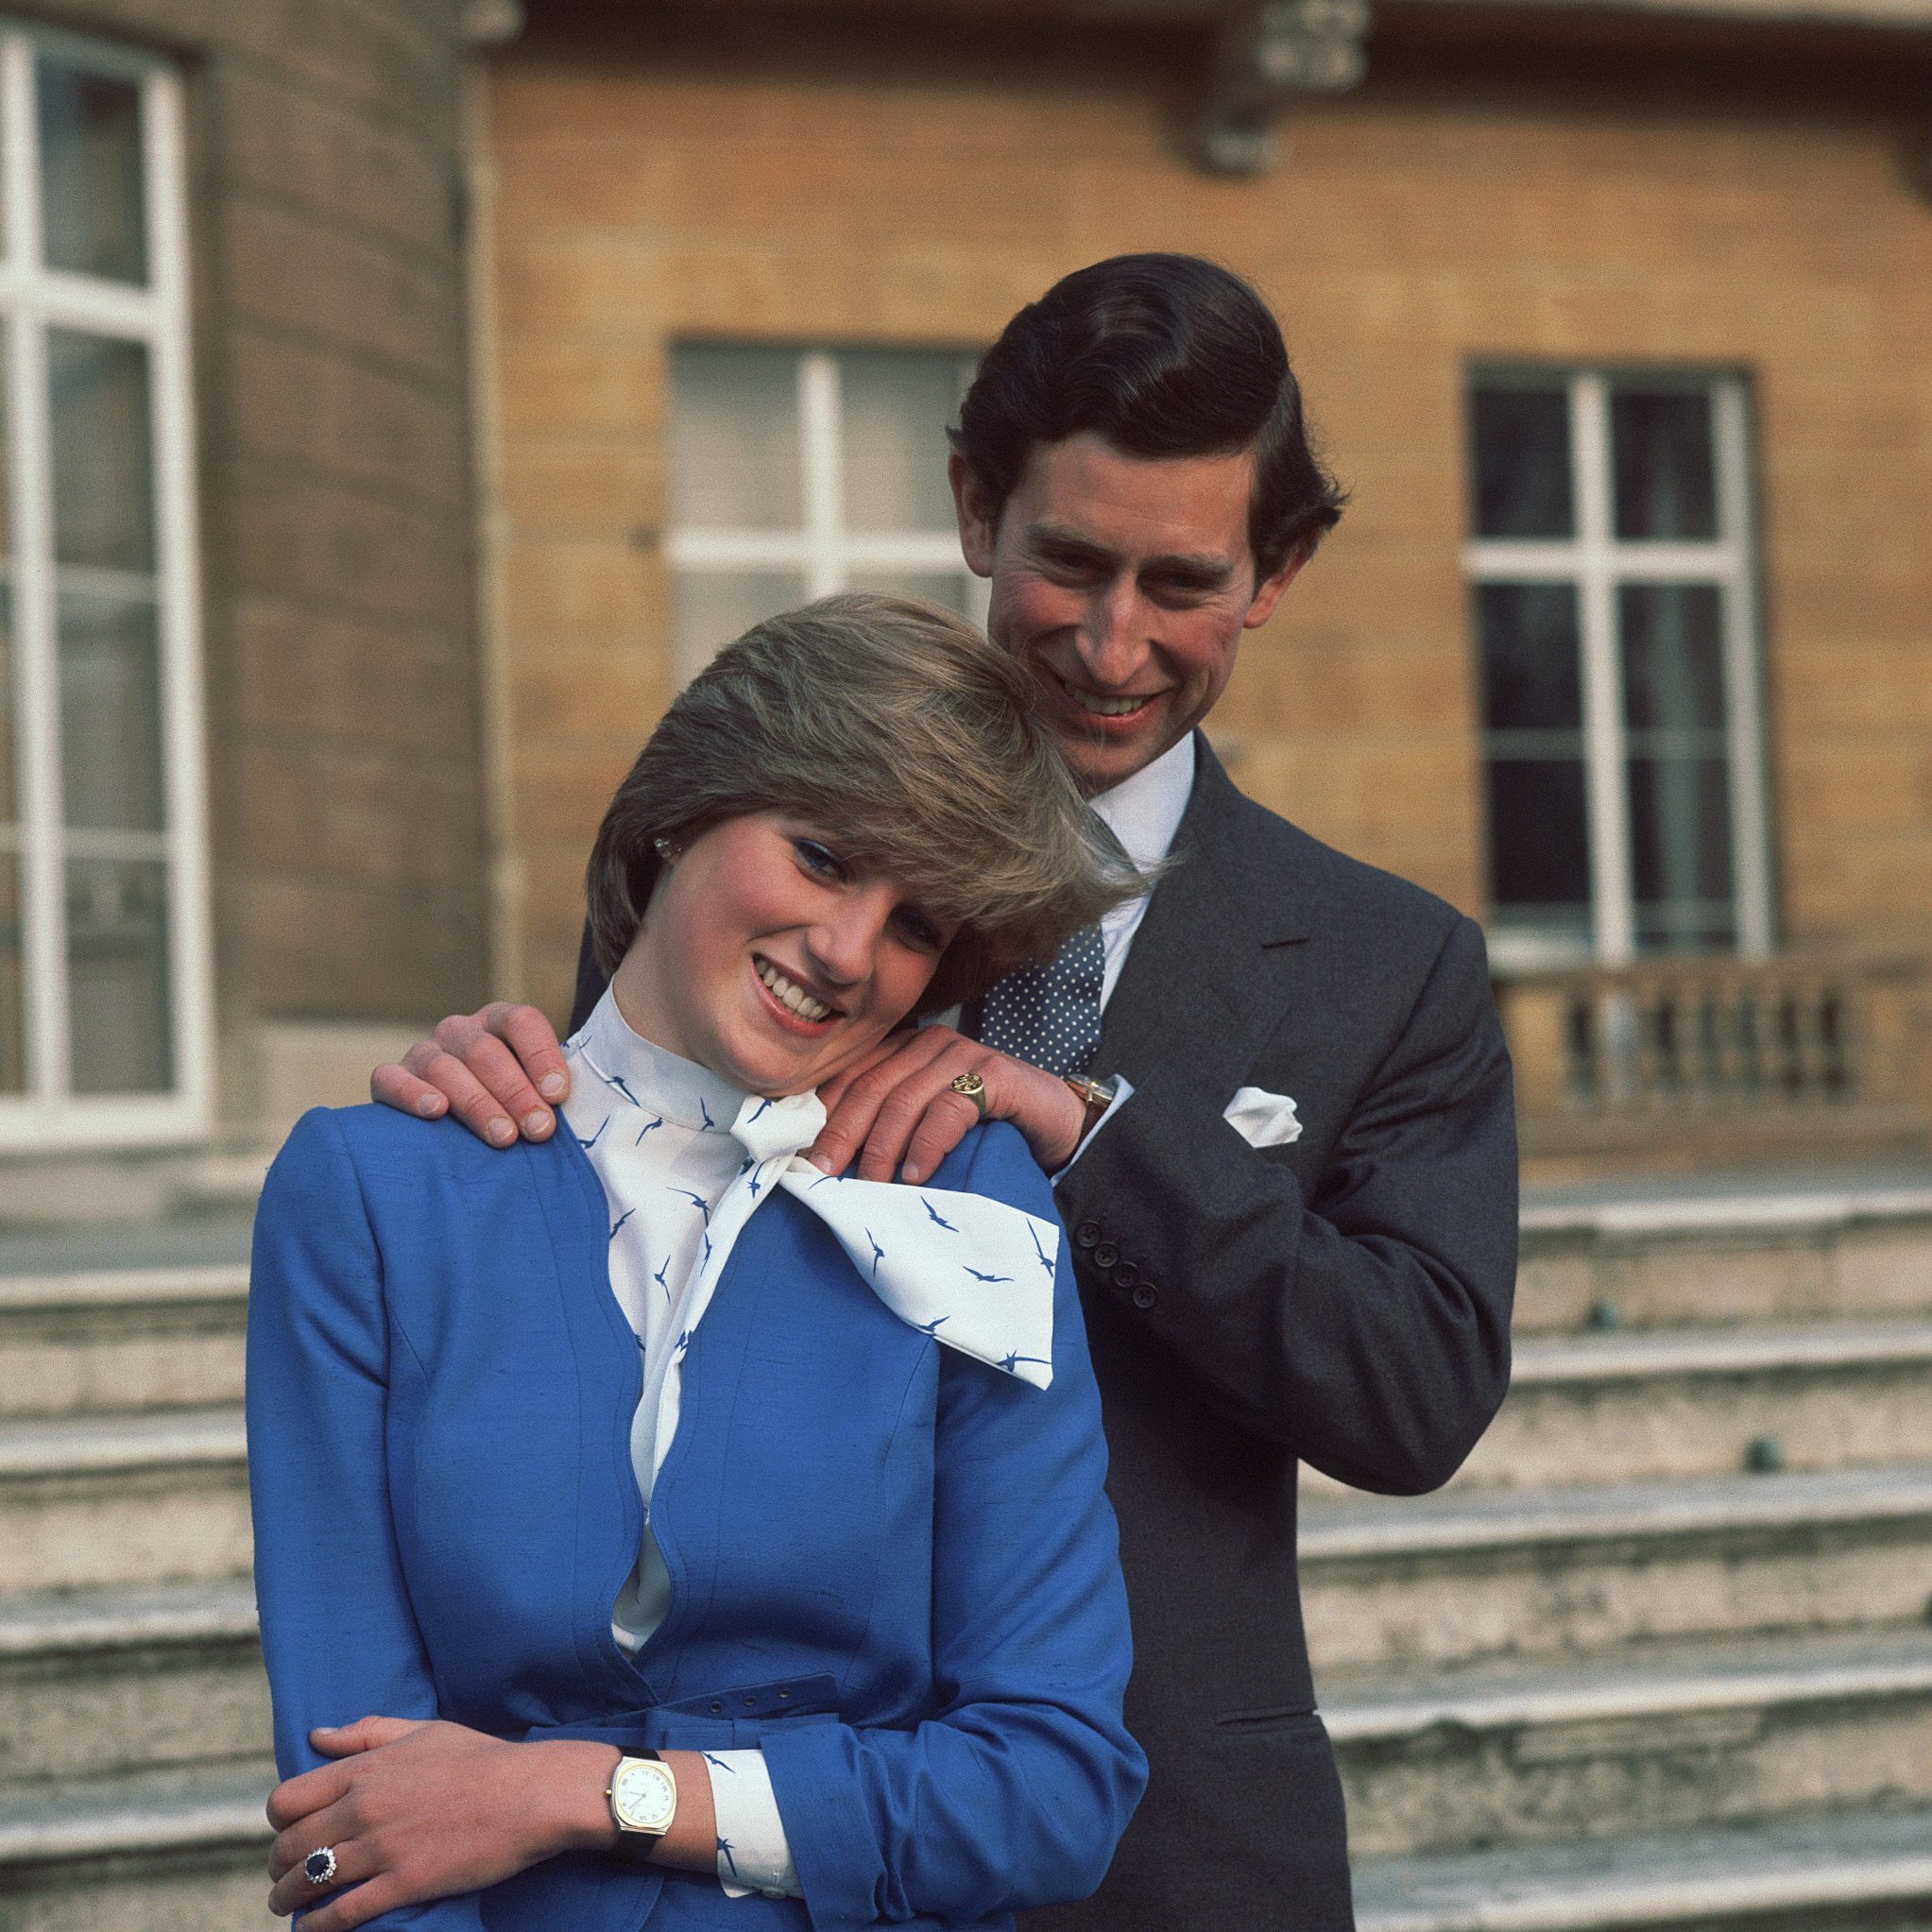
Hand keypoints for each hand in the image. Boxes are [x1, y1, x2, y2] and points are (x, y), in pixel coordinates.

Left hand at [265, 1717, 616, 1927]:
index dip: (278, 1822)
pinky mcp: (403, 1884)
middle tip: (284, 1874)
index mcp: (366, 1769)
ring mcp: (382, 1848)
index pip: (287, 1801)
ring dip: (287, 1899)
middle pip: (289, 1846)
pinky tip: (313, 1928)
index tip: (288, 1831)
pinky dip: (317, 1926)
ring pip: (307, 1882)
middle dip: (278, 1865)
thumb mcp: (424, 1731)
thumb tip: (316, 1736)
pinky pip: (341, 1913)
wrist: (532, 1794)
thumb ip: (366, 1732)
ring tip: (289, 1905)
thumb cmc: (482, 1758)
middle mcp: (364, 1808)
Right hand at [369, 1003, 568, 1147]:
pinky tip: (435, 1111)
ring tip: (503, 1137)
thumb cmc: (509, 1108)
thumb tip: (566, 1105)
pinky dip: (413, 1094)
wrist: (452, 1128)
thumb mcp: (534, 1090)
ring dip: (478, 1104)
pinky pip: (392, 1080)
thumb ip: (550, 1091)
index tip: (558, 1094)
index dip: (541, 1056)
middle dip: (516, 1092)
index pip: (522, 1022)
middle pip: (486, 1051)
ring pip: (446, 1068)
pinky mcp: (390, 1079)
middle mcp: (459, 1031)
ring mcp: (423, 1052)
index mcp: (499, 1021)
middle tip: (539, 1129)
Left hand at [810, 1027, 1087, 1184]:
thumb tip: (830, 1165)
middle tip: (822, 1176)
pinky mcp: (995, 1074)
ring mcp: (963, 1054)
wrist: (1057, 1122)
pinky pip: (948, 1110)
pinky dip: (927, 1146)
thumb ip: (888, 1128)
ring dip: (881, 1149)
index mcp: (905, 1050)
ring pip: (904, 1100)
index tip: (801, 1157)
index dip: (822, 1116)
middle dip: (841, 1134)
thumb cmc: (985, 1129)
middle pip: (870, 1087)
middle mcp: (929, 1044)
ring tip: (869, 1187)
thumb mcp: (926, 1124)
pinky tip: (916, 1176)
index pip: (850, 1076)